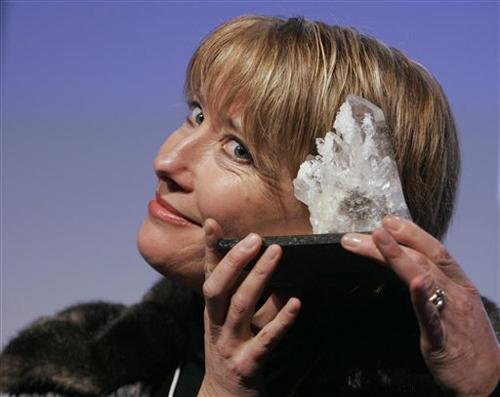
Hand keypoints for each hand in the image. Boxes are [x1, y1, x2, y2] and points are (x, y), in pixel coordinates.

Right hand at [198, 219, 300, 396]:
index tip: (213, 223)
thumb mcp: (229, 323)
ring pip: (241, 306)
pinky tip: (295, 302)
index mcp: (211, 313)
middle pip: (218, 288)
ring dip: (259, 277)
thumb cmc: (231, 352)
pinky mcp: (248, 364)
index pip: (208, 275)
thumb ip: (244, 296)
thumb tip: (265, 266)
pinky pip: (266, 339)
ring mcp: (230, 345)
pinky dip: (281, 319)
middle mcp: (215, 325)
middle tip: (255, 238)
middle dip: (235, 260)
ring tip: (275, 254)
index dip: (210, 250)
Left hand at [341, 216, 499, 396]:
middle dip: (393, 241)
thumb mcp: (453, 305)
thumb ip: (433, 285)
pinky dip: (422, 298)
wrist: (489, 381)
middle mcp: (456, 294)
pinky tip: (415, 283)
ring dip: (397, 255)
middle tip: (369, 229)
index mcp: (459, 285)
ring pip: (423, 278)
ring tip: (377, 238)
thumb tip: (409, 267)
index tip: (388, 221)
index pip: (435, 251)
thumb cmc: (467, 341)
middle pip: (421, 259)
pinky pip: (431, 316)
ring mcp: (450, 314)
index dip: (412, 233)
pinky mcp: (442, 339)